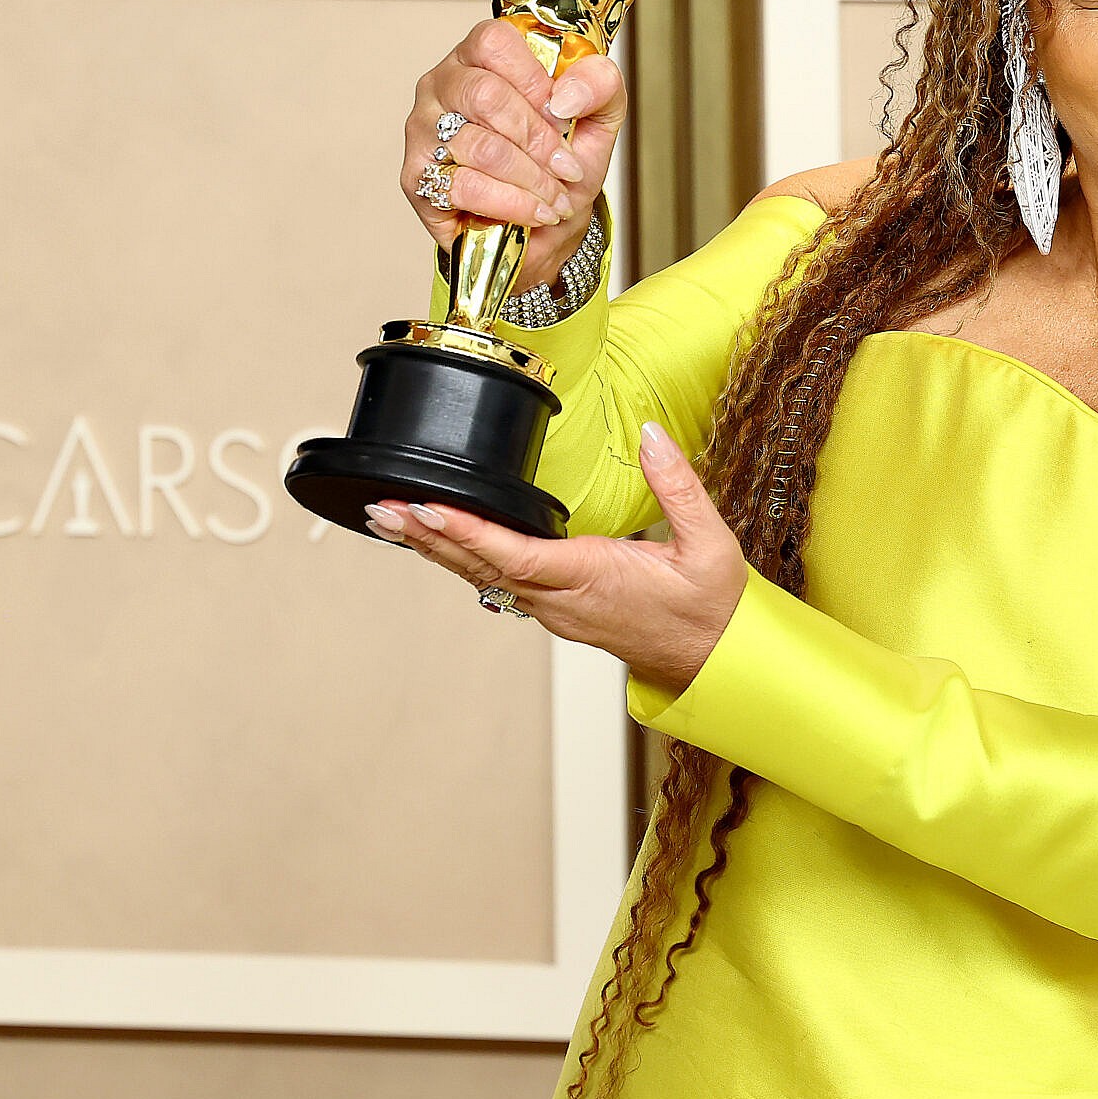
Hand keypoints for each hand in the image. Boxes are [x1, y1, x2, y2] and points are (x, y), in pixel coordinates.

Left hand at [363, 422, 743, 690]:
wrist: (714, 662)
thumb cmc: (710, 610)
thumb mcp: (709, 544)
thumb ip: (677, 485)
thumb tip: (651, 435)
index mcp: (593, 579)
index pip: (517, 555)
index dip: (468, 533)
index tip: (427, 510)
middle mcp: (563, 600)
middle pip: (482, 567)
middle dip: (428, 538)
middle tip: (382, 510)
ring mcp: (555, 610)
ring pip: (484, 577)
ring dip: (436, 549)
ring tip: (393, 520)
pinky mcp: (557, 611)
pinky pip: (498, 582)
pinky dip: (462, 558)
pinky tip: (439, 543)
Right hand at [404, 17, 626, 293]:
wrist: (548, 221)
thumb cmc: (562, 161)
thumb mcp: (598, 116)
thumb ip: (599, 85)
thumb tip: (568, 94)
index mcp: (482, 55)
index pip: (495, 43)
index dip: (534, 81)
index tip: (563, 115)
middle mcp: (444, 84)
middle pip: (486, 95)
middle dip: (538, 139)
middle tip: (567, 167)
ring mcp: (424, 129)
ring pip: (480, 146)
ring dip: (532, 179)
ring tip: (557, 197)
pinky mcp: (416, 176)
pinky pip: (464, 186)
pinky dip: (512, 204)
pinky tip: (534, 211)